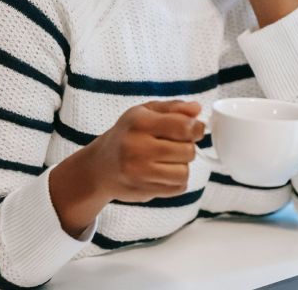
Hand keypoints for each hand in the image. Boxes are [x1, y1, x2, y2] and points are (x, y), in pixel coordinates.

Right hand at [86, 99, 204, 202]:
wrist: (100, 167)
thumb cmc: (128, 135)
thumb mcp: (146, 112)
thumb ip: (174, 108)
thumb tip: (197, 109)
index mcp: (140, 122)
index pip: (183, 127)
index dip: (196, 128)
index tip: (195, 130)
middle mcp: (137, 147)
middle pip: (188, 151)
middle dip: (187, 148)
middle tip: (175, 146)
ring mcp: (138, 172)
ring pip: (184, 172)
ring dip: (182, 166)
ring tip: (168, 160)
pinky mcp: (142, 191)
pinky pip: (178, 188)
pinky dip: (176, 181)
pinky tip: (163, 173)